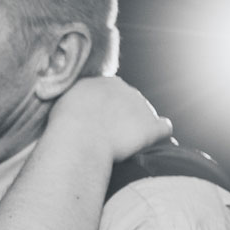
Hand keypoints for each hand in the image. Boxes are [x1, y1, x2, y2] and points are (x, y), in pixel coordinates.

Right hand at [50, 75, 170, 161]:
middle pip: (131, 103)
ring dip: (140, 128)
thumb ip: (76, 100)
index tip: (100, 123)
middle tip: (111, 137)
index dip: (107, 109)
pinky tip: (156, 144)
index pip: (113, 93)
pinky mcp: (152, 127)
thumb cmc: (66, 125)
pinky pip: (165, 128)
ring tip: (127, 146)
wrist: (81, 138)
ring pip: (147, 115)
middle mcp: (127, 91)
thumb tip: (74, 105)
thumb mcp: (64, 102)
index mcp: (106, 83)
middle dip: (125, 118)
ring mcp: (142, 107)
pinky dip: (161, 136)